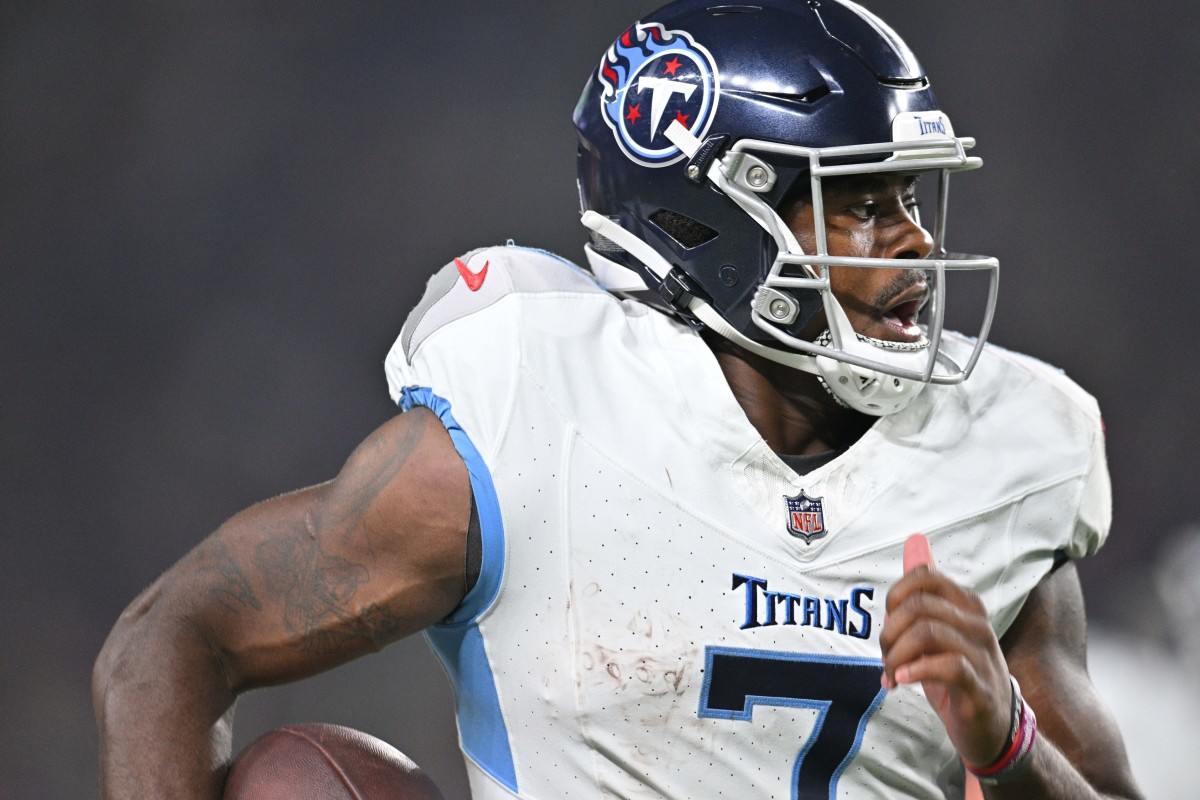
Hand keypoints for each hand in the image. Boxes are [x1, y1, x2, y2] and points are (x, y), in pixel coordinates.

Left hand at [879, 534, 1012, 767]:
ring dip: (896, 656)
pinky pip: (947, 666)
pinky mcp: (980, 686)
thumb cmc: (958, 671)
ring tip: (892, 674)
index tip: (889, 626)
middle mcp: (977, 623)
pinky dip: (916, 671)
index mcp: (965, 604)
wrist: (991, 726)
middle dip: (889, 633)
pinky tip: (904, 680)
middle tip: (886, 658)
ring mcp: (982, 654)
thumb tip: (915, 540)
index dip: (894, 599)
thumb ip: (925, 587)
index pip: (922, 577)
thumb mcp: (938, 625)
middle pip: (918, 606)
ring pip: (927, 633)